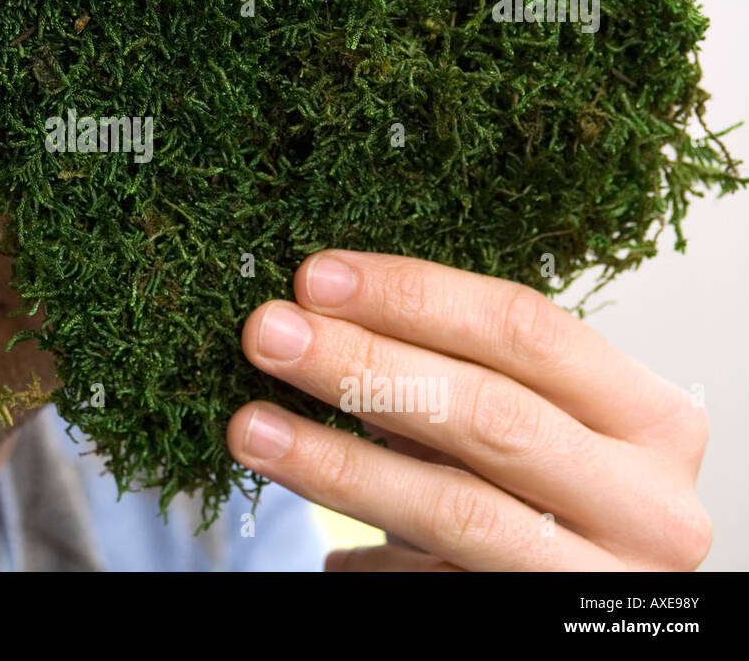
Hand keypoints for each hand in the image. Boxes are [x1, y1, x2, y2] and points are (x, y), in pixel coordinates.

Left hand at [226, 250, 712, 569]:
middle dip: (364, 366)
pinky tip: (321, 544)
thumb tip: (317, 313)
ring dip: (338, 462)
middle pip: (489, 413)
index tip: (315, 278)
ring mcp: (598, 578)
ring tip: (252, 428)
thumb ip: (453, 373)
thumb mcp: (526, 421)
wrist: (586, 594)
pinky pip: (433, 582)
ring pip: (454, 508)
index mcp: (650, 417)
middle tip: (268, 334)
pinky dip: (367, 556)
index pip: (525, 328)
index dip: (413, 294)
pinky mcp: (539, 626)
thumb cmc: (547, 494)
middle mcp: (648, 502)